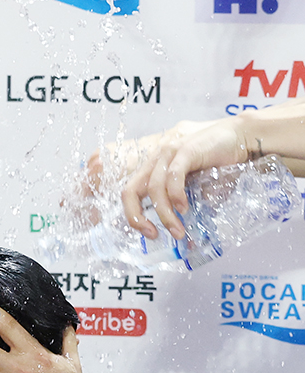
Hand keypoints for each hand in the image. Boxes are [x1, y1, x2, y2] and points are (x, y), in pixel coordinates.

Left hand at [86, 119, 246, 238]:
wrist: (243, 137)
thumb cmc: (219, 163)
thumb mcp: (196, 188)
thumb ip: (184, 205)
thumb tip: (180, 233)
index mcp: (153, 167)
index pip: (130, 192)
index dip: (133, 215)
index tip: (148, 233)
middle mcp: (156, 158)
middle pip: (130, 190)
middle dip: (136, 217)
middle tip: (153, 235)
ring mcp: (169, 151)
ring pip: (154, 188)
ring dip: (165, 214)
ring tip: (178, 230)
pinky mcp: (186, 149)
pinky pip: (173, 176)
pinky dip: (176, 196)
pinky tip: (184, 208)